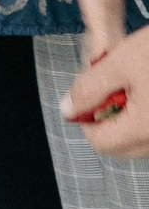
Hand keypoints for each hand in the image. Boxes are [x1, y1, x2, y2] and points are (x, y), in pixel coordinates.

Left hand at [60, 20, 148, 157]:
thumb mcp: (121, 61)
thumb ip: (90, 88)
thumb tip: (68, 110)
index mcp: (145, 129)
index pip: (100, 143)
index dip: (85, 119)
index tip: (86, 96)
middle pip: (122, 146)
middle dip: (108, 120)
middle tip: (110, 87)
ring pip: (141, 140)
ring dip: (129, 118)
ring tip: (133, 82)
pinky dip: (147, 116)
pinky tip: (148, 86)